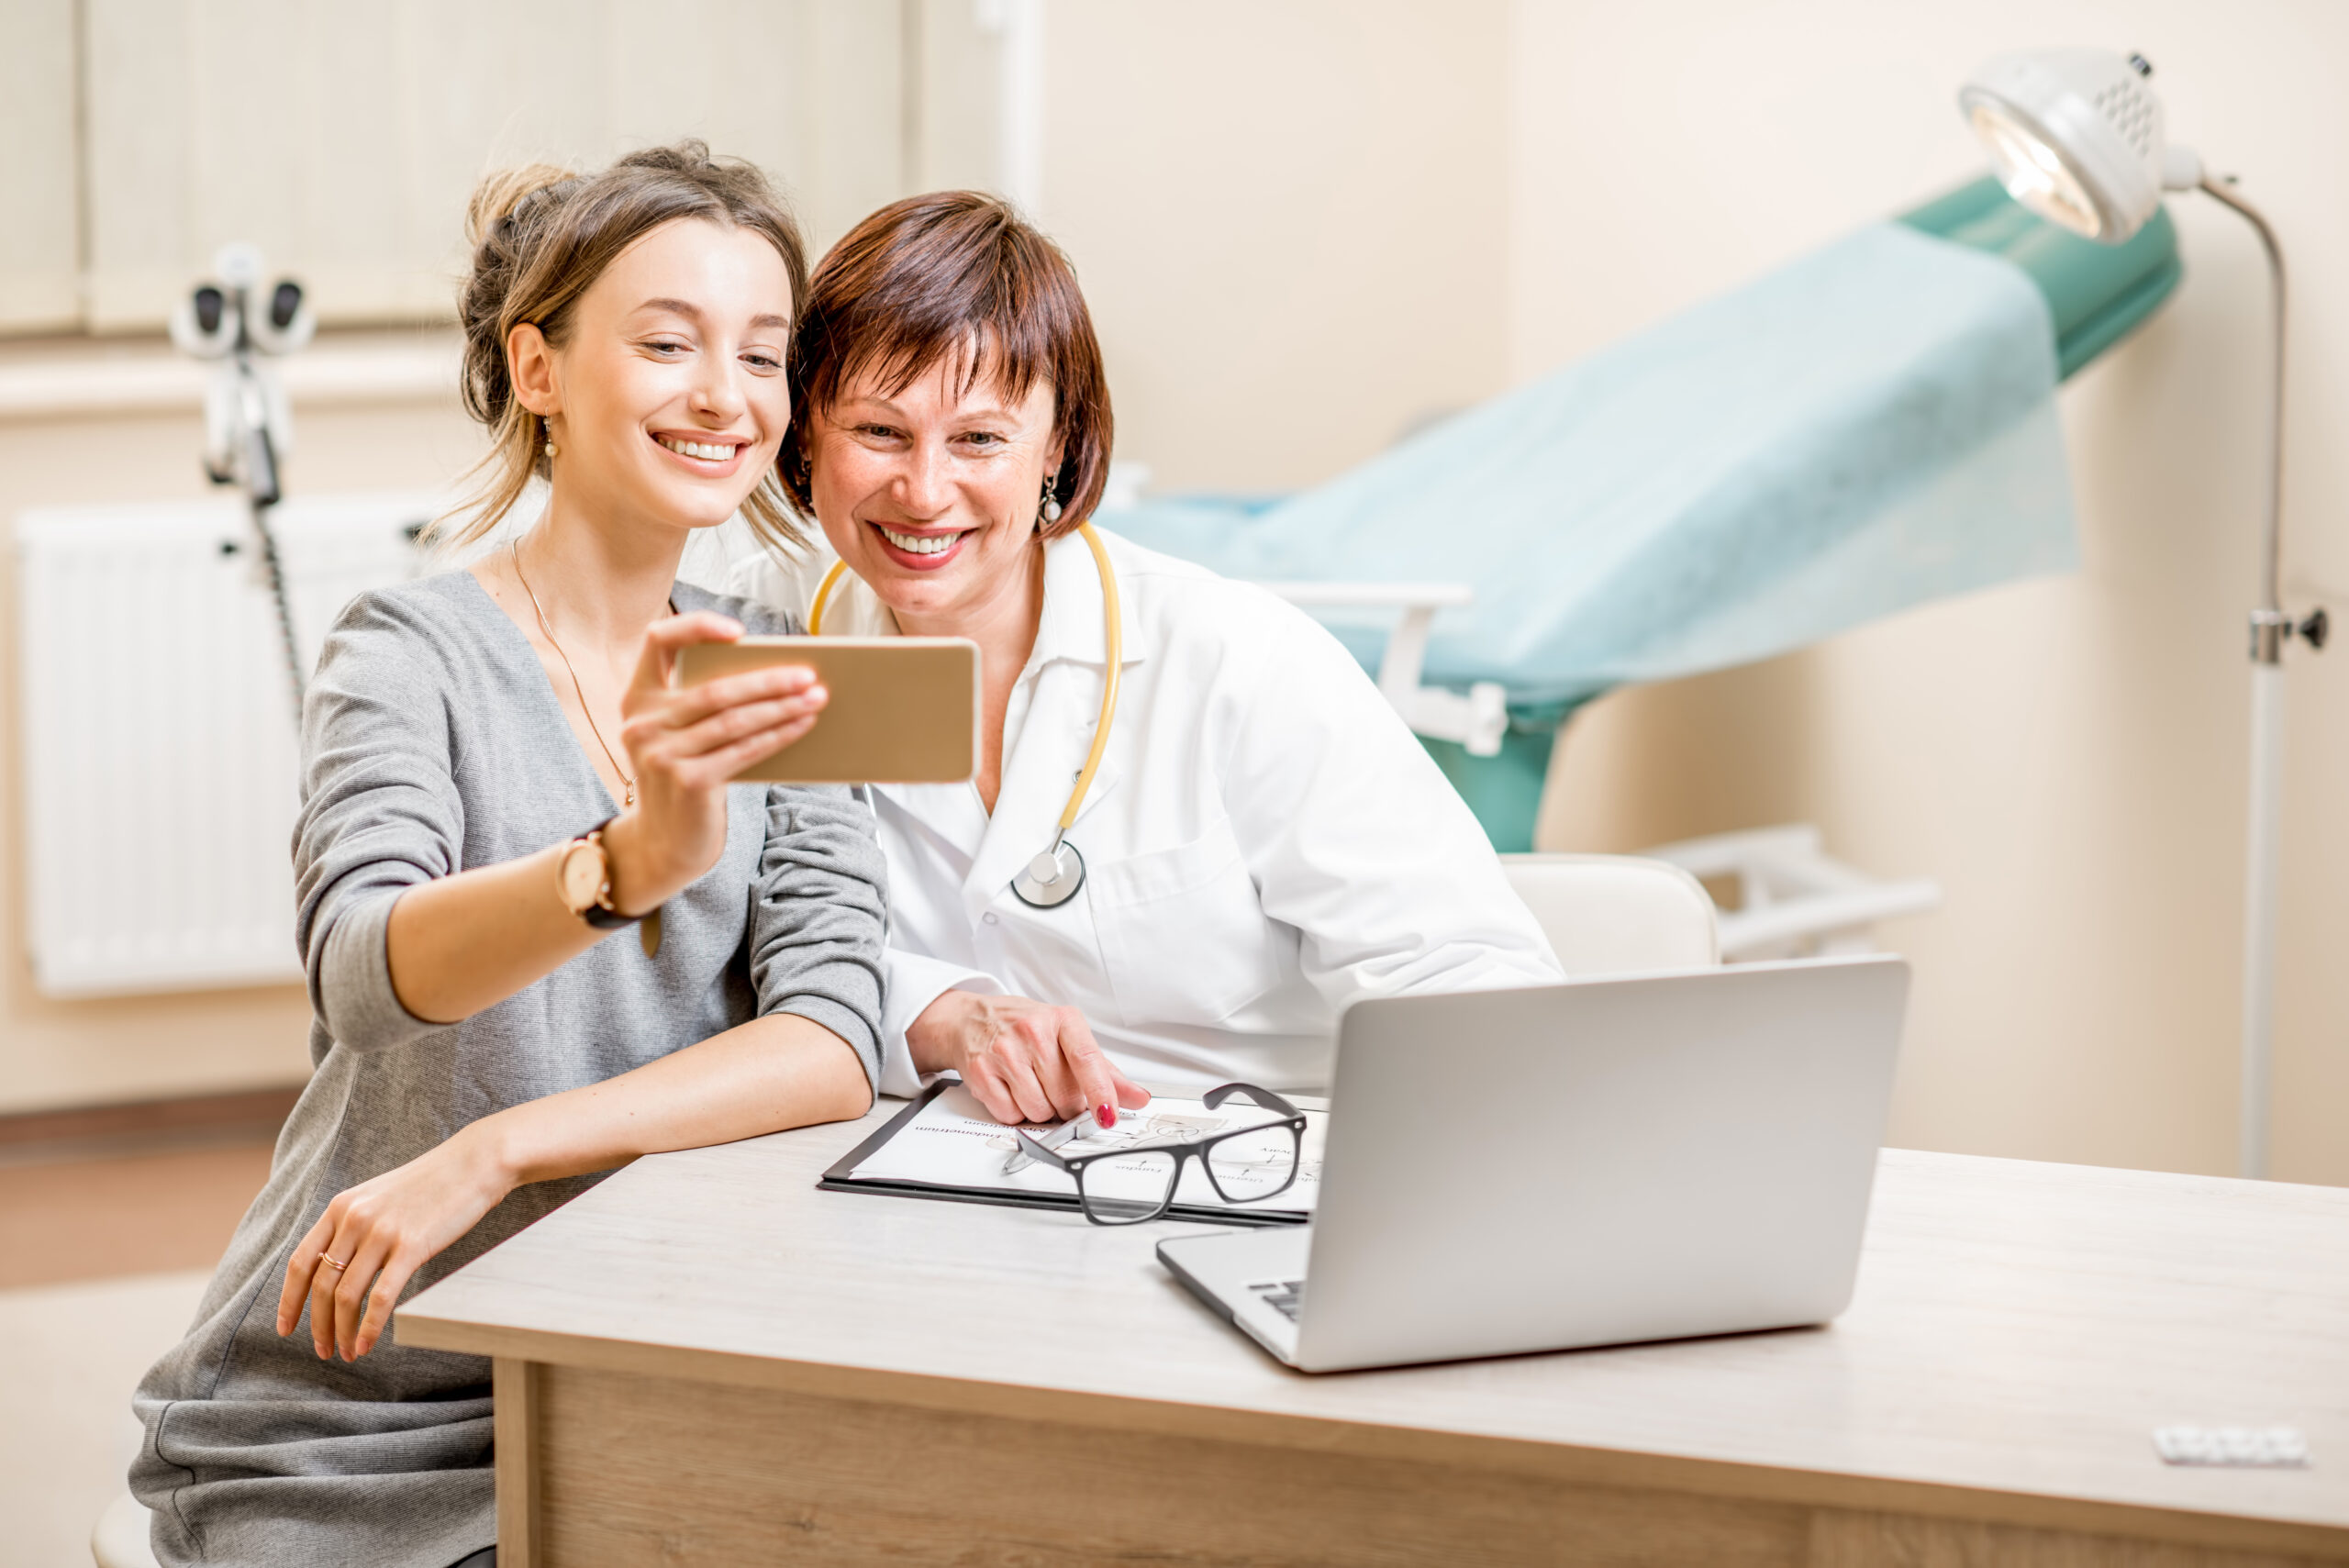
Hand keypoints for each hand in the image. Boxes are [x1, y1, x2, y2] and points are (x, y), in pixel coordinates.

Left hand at [273, 1124, 513, 1360]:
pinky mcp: (411, 1247)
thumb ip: (355, 1225)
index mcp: (342, 1207)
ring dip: (342, 1332)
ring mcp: (382, 1233)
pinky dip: (369, 1327)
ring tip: (348, 1352)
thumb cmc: (433, 1183)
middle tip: (323, 1352)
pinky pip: (380, 1297)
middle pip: (321, 1285)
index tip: (287, 1329)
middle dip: (318, 1325)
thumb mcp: (380, 1197)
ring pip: (346, 1296)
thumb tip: (337, 1266)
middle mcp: (354, 1219)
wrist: (476, 1162)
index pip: (301, 1262)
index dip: (289, 1300)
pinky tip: (368, 1344)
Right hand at [604, 612, 827, 911]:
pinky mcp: (688, 782)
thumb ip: (702, 705)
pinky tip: (802, 725)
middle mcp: (643, 723)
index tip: (740, 633)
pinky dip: (778, 735)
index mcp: (638, 698)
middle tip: (808, 674)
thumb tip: (773, 674)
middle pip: (716, 688)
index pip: (658, 640)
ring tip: (816, 698)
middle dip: (769, 680)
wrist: (664, 844)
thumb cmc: (684, 777)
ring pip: (736, 720)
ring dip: (782, 707)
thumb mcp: (679, 736)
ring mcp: (661, 754)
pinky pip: (745, 750)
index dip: (698, 627)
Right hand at [906, 990, 1151, 1125]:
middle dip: (1065, 1104)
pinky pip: (1009, 1115)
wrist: (972, 1019)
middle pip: (1064, 1096)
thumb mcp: (1068, 1038)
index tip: (1108, 1116)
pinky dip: (1014, 1112)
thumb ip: (1104, 1072)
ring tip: (1031, 1085)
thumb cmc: (1025, 1028)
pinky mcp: (980, 1071)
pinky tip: (1011, 1090)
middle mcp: (1032, 1031)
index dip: (1100, 1092)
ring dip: (1040, 1110)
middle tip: (1054, 1087)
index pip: (1087, 1060)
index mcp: (1063, 1019)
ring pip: (1038, 1110)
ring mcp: (1004, 1050)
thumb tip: (1138, 1098)